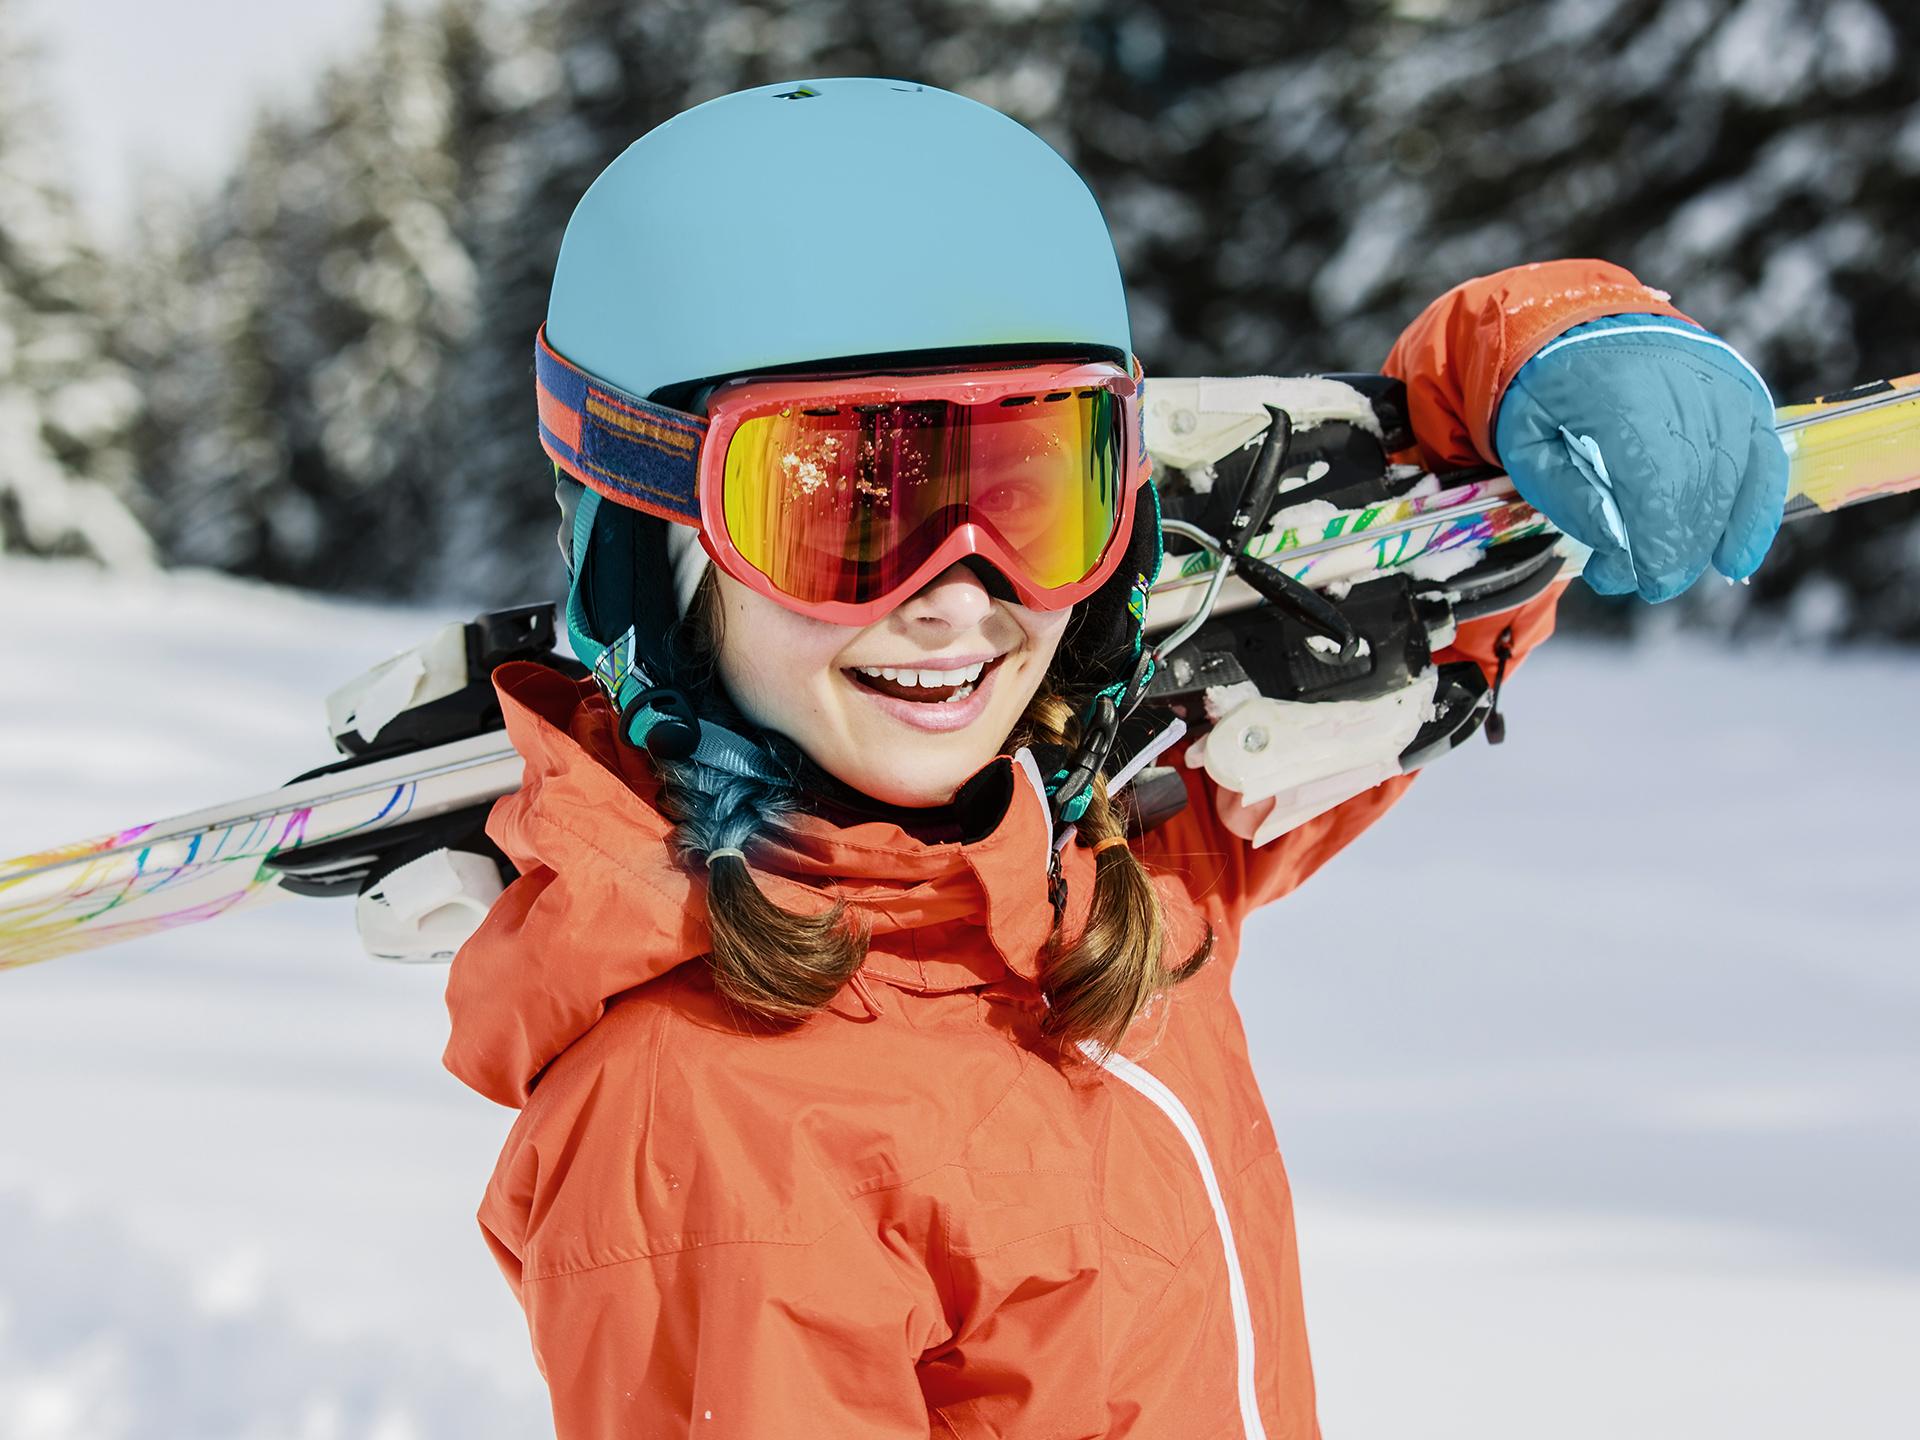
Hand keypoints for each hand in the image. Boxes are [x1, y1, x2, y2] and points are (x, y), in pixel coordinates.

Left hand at [1493, 313, 1788, 600]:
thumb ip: (1570, 496)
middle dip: (1675, 549)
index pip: (1656, 483)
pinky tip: (1735, 557)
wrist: (1579, 324)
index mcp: (1619, 395)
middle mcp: (1684, 386)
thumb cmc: (1545, 394)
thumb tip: (1620, 548)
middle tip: (1645, 582)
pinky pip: (1764, 460)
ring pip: (1731, 481)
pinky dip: (1754, 512)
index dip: (1658, 543)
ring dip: (1705, 539)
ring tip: (1672, 569)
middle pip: (1697, 488)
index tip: (1645, 583)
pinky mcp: (1742, 395)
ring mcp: (1721, 388)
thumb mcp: (1527, 445)